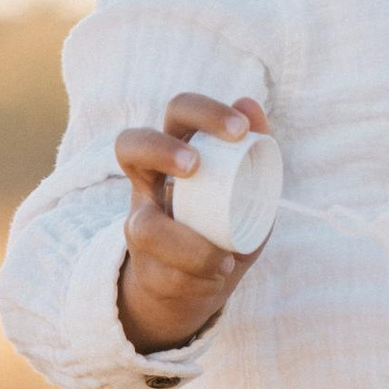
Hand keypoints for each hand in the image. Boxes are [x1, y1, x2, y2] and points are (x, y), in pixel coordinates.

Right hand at [116, 93, 271, 357]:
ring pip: (146, 227)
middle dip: (162, 150)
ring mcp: (139, 221)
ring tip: (224, 257)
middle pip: (132, 143)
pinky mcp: (143, 263)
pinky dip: (198, 272)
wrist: (196, 285)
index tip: (240, 132)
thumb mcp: (251, 192)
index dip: (204, 113)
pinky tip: (220, 271)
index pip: (180, 112)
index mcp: (180, 150)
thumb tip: (249, 103)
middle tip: (194, 166)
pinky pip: (166, 271)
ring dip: (190, 246)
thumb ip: (256, 153)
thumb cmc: (227, 226)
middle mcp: (149, 180)